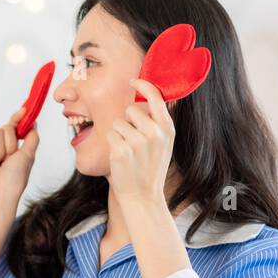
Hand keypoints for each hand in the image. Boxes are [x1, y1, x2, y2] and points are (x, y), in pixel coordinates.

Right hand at [0, 106, 39, 225]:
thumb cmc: (14, 181)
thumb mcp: (28, 156)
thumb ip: (32, 137)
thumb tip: (33, 122)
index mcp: (10, 150)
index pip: (13, 129)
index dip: (18, 119)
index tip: (25, 110)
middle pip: (5, 128)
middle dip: (11, 143)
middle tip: (8, 160)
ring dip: (1, 150)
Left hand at [107, 79, 173, 208]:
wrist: (143, 196)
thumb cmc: (150, 168)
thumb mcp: (164, 143)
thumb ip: (158, 121)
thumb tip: (148, 96)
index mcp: (167, 129)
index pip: (155, 97)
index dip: (142, 85)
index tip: (132, 81)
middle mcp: (154, 133)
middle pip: (131, 110)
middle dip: (128, 121)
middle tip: (133, 141)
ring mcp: (138, 142)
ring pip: (118, 123)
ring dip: (119, 135)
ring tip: (128, 152)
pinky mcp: (121, 150)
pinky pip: (110, 135)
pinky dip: (112, 144)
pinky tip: (121, 157)